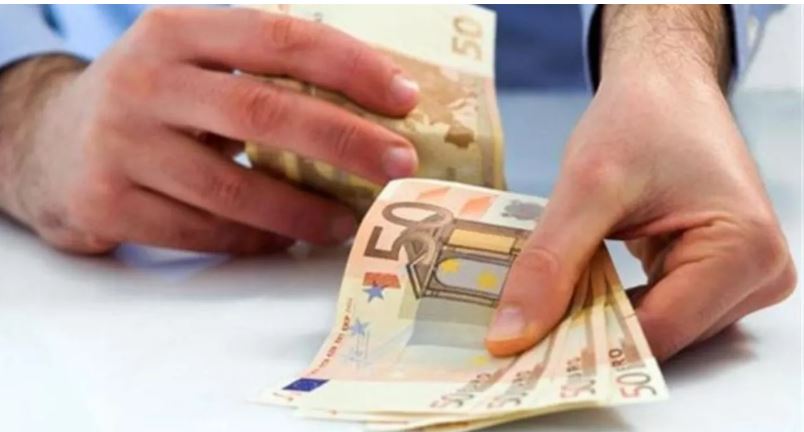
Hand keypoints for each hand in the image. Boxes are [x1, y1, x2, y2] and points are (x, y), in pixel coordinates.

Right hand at [0, 7, 418, 253]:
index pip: (278, 38)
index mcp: (176, 31)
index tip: (404, 97)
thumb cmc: (152, 101)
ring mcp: (121, 146)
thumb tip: (370, 110)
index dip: (349, 66)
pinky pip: (202, 232)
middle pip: (263, 113)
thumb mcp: (192, 62)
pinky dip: (254, 240)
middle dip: (344, 141)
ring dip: (304, 210)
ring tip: (349, 220)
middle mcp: (145, 82)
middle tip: (399, 165)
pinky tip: (286, 240)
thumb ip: (261, 73)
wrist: (48, 143)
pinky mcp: (108, 203)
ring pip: (233, 188)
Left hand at [486, 5, 795, 360]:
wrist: (664, 84)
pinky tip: (580, 293)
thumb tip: (512, 334)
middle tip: (524, 332)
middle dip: (593, 333)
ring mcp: (742, 277)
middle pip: (662, 337)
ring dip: (603, 320)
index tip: (525, 350)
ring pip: (658, 329)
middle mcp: (759, 273)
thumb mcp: (587, 186)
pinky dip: (617, 305)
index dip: (589, 346)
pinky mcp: (718, 273)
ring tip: (550, 306)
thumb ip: (550, 262)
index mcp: (744, 251)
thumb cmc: (641, 116)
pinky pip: (661, 309)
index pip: (659, 333)